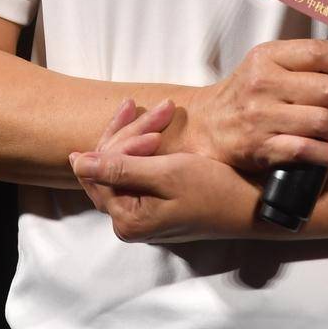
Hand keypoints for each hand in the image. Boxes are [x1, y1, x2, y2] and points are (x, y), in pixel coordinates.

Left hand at [70, 97, 261, 242]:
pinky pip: (136, 170)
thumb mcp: (167, 174)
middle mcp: (127, 220)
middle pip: (109, 165)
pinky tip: (157, 129)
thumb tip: (76, 163)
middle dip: (131, 131)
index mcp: (126, 218)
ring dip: (140, 133)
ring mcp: (140, 213)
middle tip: (164, 108)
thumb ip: (119, 169)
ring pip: (123, 163)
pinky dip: (146, 147)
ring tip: (166, 109)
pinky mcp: (153, 204)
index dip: (120, 138)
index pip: (99, 169)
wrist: (251, 205)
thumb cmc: (213, 189)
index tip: (144, 113)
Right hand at [185, 38, 327, 172]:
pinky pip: (307, 150)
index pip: (320, 53)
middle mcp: (264, 84)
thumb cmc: (243, 94)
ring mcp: (262, 117)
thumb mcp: (265, 64)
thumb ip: (301, 61)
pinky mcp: (261, 148)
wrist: (204, 126)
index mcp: (267, 57)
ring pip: (323, 121)